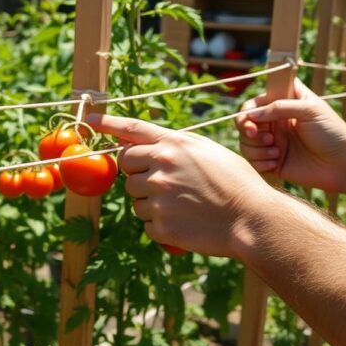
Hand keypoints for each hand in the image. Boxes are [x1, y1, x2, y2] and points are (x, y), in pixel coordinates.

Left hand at [87, 115, 279, 258]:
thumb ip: (172, 145)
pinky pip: (147, 221)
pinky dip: (161, 224)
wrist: (254, 220)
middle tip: (167, 183)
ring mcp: (158, 196)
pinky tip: (186, 221)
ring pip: (135, 196)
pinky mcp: (159, 224)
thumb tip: (138, 145)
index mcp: (173, 145)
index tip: (91, 120)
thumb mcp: (206, 150)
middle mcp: (161, 166)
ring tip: (185, 204)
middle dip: (139, 173)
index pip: (132, 130)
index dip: (108, 124)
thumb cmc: (235, 183)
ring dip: (151, 201)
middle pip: (126, 166)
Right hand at [236, 78, 345, 191]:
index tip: (253, 115)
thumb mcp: (309, 110)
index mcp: (285, 105)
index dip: (250, 107)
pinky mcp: (272, 161)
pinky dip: (260, 162)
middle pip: (245, 121)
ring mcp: (273, 142)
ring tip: (276, 151)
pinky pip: (252, 161)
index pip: (257, 100)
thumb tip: (252, 115)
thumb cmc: (332, 133)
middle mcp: (276, 122)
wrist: (343, 165)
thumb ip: (279, 107)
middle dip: (247, 128)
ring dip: (256, 147)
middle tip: (258, 135)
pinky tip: (277, 163)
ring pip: (245, 142)